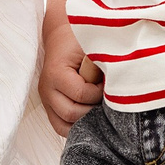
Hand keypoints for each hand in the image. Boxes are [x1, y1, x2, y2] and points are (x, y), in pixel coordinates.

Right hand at [40, 12, 102, 133]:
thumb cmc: (79, 41)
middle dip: (93, 110)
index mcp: (55, 73)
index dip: (99, 93)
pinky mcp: (50, 108)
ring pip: (64, 127)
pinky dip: (77, 127)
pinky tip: (91, 119)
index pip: (81, 94)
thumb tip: (118, 86)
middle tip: (104, 100)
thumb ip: (102, 66)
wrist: (62, 38)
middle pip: (71, 114)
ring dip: (85, 122)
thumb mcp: (92, 48)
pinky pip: (61, 127)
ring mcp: (46, 101)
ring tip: (98, 110)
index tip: (107, 84)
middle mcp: (47, 89)